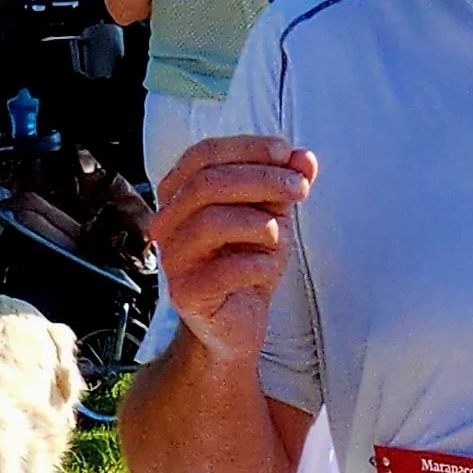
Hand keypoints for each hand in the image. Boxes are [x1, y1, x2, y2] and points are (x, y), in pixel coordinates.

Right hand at [148, 132, 315, 365]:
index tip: (286, 154)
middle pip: (208, 184)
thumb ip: (284, 183)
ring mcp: (173, 259)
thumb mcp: (272, 216)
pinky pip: (227, 268)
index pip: (204, 155)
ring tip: (279, 236)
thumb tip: (304, 157)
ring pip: (212, 222)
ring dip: (260, 223)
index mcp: (180, 196)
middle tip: (299, 188)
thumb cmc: (247, 265)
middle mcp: (168, 223)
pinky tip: (268, 269)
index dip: (247, 148)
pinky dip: (259, 264)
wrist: (237, 324)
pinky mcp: (187, 293)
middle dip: (262, 180)